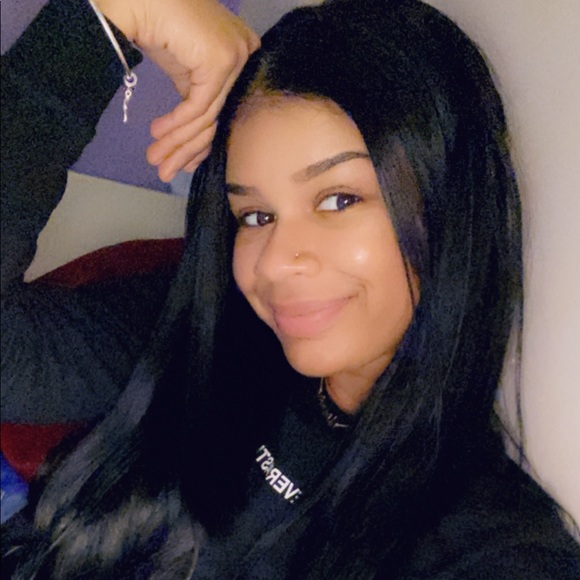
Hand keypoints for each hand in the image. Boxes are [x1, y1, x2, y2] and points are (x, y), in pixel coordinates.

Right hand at [96, 0, 259, 181]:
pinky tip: (157, 134)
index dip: (201, 142)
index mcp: (242, 56)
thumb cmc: (159, 25)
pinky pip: (197, 107)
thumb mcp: (184, 69)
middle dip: (187, 149)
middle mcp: (246, 55)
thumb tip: (195, 133)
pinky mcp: (221, 62)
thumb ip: (196, 96)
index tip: (184, 163)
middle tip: (165, 170)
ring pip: (206, 117)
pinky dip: (176, 125)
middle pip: (215, 116)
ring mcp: (236, 57)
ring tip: (156, 160)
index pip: (223, 108)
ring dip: (177, 142)